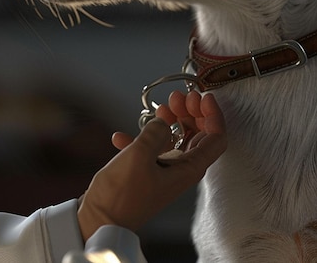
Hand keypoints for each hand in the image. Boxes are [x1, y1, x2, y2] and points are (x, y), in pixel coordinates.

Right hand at [77, 91, 225, 240]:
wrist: (100, 220)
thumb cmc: (121, 194)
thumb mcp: (139, 156)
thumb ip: (156, 132)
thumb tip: (164, 120)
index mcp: (189, 169)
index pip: (216, 138)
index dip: (213, 114)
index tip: (202, 96)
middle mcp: (182, 169)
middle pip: (199, 135)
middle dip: (192, 112)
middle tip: (179, 96)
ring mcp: (165, 169)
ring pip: (178, 137)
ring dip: (172, 119)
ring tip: (161, 105)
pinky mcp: (148, 169)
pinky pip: (154, 146)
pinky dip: (143, 137)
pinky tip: (121, 136)